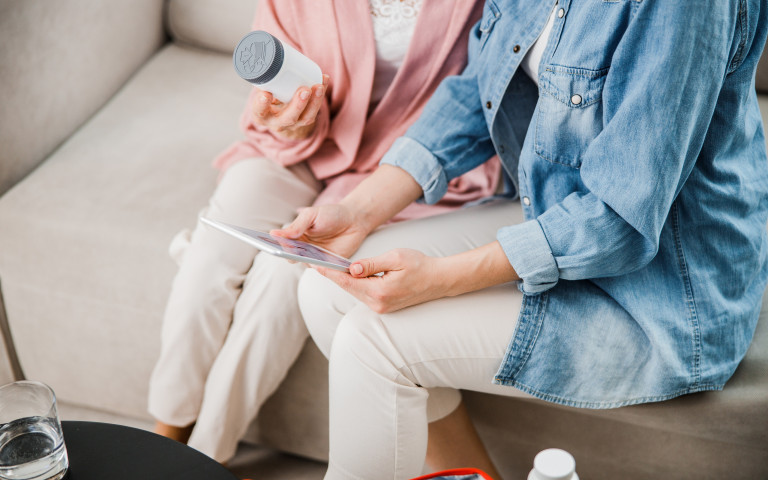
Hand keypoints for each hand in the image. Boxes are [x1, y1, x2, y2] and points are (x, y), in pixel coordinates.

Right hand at [251, 74, 328, 139]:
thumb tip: (262, 55)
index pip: (259, 111)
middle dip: (298, 105)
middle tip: (304, 90)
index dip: (262, 104)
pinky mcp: (305, 119)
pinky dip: (320, 95)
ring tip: (318, 86)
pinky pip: (315, 109)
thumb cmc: (265, 95)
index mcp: (261, 115)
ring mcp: (293, 124)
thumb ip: (261, 77)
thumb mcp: (260, 89)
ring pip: (306, 117)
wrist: (277, 114)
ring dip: (314, 102)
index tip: (266, 94)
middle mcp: (277, 123)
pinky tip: (324, 80)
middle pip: (288, 118)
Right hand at [271, 203, 369, 258]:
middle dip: (288, 253)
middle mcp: (302, 248)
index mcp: (294, 235)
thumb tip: (273, 234)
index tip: (265, 244)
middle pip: (290, 256)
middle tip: (287, 250)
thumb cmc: (331, 214)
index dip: (272, 245)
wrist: (354, 220)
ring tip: (304, 255)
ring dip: (304, 260)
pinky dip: (320, 267)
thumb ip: (296, 226)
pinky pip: (322, 269)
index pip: (280, 243)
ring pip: (305, 264)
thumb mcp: (311, 215)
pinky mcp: (328, 264)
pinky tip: (320, 263)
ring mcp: (315, 257)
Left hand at [314, 248, 449, 312]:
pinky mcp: (384, 307)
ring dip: (345, 280)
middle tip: (317, 263)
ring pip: (355, 292)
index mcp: (380, 291)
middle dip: (334, 276)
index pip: (348, 282)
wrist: (438, 280)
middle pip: (349, 288)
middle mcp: (378, 303)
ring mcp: (381, 308)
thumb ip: (371, 263)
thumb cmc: (420, 265)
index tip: (316, 265)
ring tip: (329, 267)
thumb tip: (352, 269)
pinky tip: (349, 275)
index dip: (331, 273)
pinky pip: (364, 294)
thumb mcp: (395, 258)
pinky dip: (355, 285)